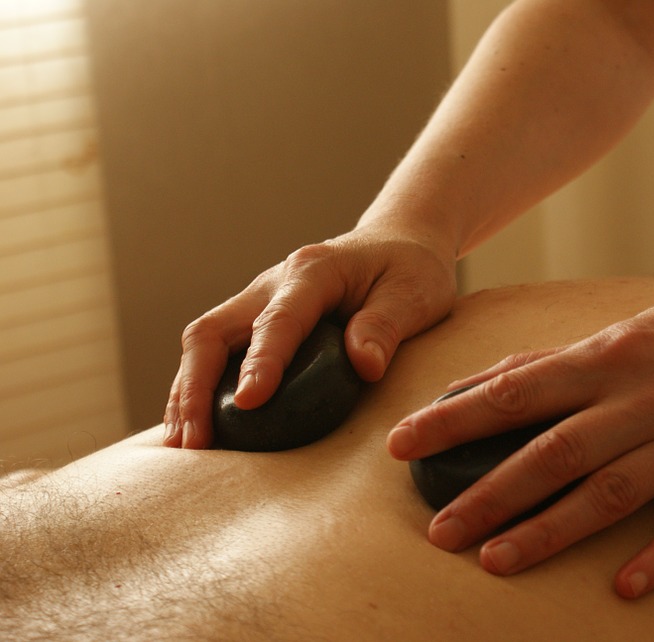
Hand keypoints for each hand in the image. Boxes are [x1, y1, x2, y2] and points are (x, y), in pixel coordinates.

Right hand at [164, 226, 456, 448]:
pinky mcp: (255, 321)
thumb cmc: (410, 271)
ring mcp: (257, 301)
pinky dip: (197, 390)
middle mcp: (273, 284)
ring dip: (186, 394)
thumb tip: (364, 365)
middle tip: (194, 442)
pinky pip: (215, 354)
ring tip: (182, 447)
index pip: (279, 319)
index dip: (262, 360)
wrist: (398, 244)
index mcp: (313, 273)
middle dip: (195, 387)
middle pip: (213, 331)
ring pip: (204, 344)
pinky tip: (194, 429)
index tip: (249, 401)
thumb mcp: (414, 293)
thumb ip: (387, 325)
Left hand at [387, 284, 653, 597]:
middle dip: (490, 493)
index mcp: (608, 360)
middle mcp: (643, 400)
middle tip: (439, 531)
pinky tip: (625, 588)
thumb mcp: (621, 333)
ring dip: (551, 530)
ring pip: (610, 492)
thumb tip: (480, 383)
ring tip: (495, 562)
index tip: (402, 444)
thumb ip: (551, 362)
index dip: (454, 419)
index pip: (515, 392)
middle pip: (554, 452)